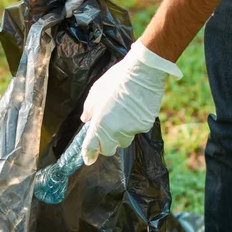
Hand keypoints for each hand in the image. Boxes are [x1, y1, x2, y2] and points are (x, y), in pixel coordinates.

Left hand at [80, 39, 182, 165]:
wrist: (142, 72)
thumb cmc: (116, 80)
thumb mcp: (95, 93)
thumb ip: (89, 110)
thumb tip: (86, 120)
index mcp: (99, 123)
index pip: (91, 147)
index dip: (89, 155)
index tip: (88, 160)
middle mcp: (115, 131)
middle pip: (109, 150)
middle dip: (106, 144)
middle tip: (106, 132)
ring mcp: (131, 130)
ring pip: (124, 141)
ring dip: (120, 134)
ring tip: (122, 115)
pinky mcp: (145, 126)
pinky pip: (137, 131)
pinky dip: (134, 124)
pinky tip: (134, 109)